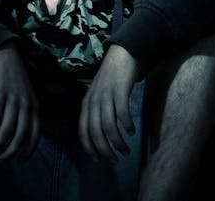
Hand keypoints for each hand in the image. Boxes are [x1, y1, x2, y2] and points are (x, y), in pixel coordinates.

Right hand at [0, 42, 39, 162]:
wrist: (3, 54)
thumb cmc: (12, 78)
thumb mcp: (25, 96)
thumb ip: (24, 114)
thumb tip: (17, 137)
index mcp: (34, 106)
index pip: (35, 135)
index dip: (28, 151)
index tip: (19, 162)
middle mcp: (26, 104)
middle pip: (20, 136)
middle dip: (9, 153)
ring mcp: (13, 99)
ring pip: (7, 130)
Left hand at [79, 44, 140, 162]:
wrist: (122, 54)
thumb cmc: (112, 78)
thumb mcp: (98, 95)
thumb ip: (97, 112)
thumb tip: (101, 136)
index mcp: (86, 103)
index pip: (83, 131)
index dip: (89, 148)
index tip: (98, 160)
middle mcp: (94, 100)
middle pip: (95, 132)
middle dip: (104, 150)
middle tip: (114, 160)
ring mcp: (106, 94)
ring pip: (108, 125)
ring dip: (117, 141)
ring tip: (125, 150)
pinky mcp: (120, 89)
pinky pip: (122, 112)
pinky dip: (126, 125)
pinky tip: (131, 131)